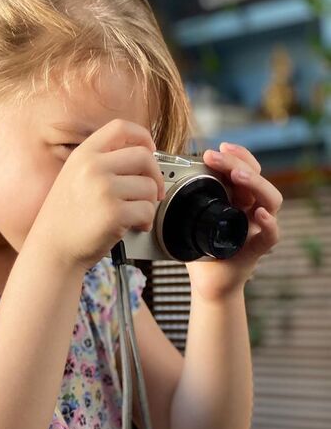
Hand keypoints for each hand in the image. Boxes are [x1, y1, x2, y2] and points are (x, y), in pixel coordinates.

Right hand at [29, 118, 165, 273]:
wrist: (52, 249)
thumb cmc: (67, 217)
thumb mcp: (75, 176)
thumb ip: (102, 162)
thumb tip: (144, 156)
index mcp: (83, 154)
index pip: (120, 127)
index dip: (142, 136)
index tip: (149, 149)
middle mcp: (92, 167)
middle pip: (144, 156)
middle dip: (155, 175)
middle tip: (153, 191)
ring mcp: (103, 189)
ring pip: (149, 186)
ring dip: (149, 203)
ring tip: (134, 214)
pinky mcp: (114, 213)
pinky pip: (147, 210)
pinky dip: (146, 221)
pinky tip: (134, 226)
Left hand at [186, 141, 283, 300]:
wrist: (207, 281)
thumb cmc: (199, 245)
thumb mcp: (188, 216)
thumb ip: (180, 197)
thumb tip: (157, 173)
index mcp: (237, 197)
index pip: (246, 167)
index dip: (236, 155)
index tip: (218, 147)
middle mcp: (252, 207)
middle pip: (257, 177)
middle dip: (237, 162)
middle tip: (215, 156)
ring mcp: (258, 226)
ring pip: (270, 199)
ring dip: (255, 183)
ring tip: (236, 176)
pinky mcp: (258, 248)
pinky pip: (271, 235)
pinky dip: (268, 224)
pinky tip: (258, 214)